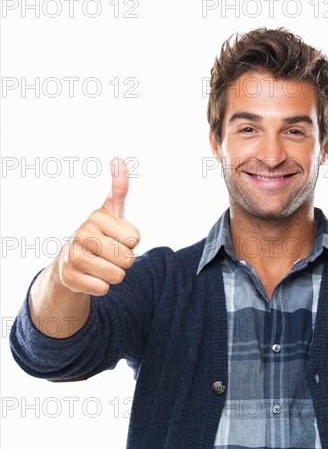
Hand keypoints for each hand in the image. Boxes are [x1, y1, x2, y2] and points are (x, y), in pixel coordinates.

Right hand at [51, 157, 140, 295]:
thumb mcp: (112, 210)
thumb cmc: (99, 233)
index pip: (135, 239)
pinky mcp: (70, 278)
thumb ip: (119, 188)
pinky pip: (103, 289)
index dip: (131, 242)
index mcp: (96, 216)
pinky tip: (91, 276)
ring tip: (101, 264)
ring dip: (114, 274)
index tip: (116, 237)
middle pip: (128, 259)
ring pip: (118, 275)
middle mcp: (82, 233)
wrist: (70, 262)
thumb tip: (119, 159)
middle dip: (124, 260)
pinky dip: (102, 286)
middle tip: (109, 253)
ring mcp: (73, 256)